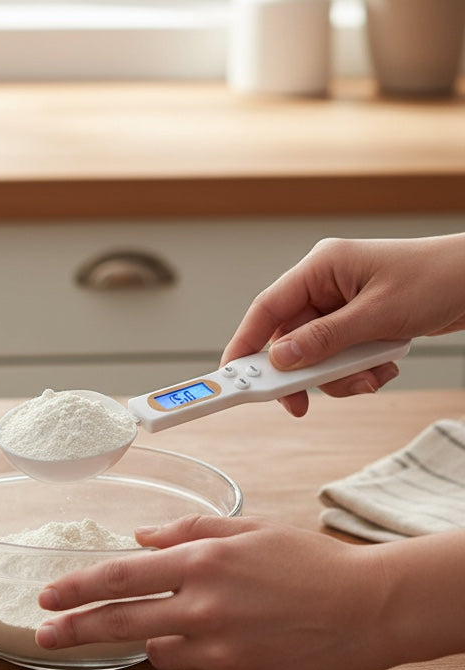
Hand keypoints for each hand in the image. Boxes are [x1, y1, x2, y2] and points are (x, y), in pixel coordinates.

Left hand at [35, 515, 390, 669]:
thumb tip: (140, 537)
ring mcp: (219, 654)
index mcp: (201, 564)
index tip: (47, 597)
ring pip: (159, 651)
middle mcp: (202, 610)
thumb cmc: (307, 563)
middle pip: (119, 622)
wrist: (365, 609)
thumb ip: (187, 531)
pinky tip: (231, 641)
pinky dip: (196, 659)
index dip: (76, 588)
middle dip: (74, 629)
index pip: (120, 577)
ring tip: (205, 620)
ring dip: (162, 636)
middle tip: (45, 634)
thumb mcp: (246, 529)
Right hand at [222, 234, 464, 415]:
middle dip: (305, 371)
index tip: (231, 376)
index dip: (244, 343)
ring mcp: (343, 304)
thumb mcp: (378, 315)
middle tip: (302, 402)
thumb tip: (282, 359)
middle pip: (291, 338)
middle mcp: (326, 284)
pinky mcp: (360, 322)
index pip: (267, 308)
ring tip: (370, 376)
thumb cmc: (440, 279)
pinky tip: (384, 366)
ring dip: (340, 375)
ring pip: (317, 354)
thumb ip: (325, 339)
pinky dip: (359, 370)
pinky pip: (341, 356)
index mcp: (321, 268)